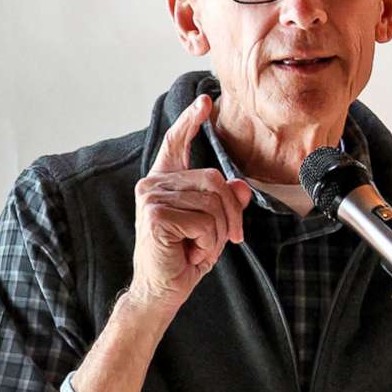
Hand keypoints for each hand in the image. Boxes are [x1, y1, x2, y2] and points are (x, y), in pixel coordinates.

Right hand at [127, 95, 252, 317]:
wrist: (162, 290)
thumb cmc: (185, 257)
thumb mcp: (214, 226)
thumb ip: (226, 203)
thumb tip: (240, 186)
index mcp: (165, 181)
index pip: (176, 144)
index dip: (190, 121)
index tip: (205, 101)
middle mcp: (154, 184)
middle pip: (214, 180)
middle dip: (230, 213)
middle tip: (225, 239)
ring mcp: (151, 197)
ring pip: (212, 202)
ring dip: (218, 232)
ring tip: (199, 247)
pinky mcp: (155, 214)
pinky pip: (204, 221)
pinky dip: (208, 242)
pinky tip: (190, 251)